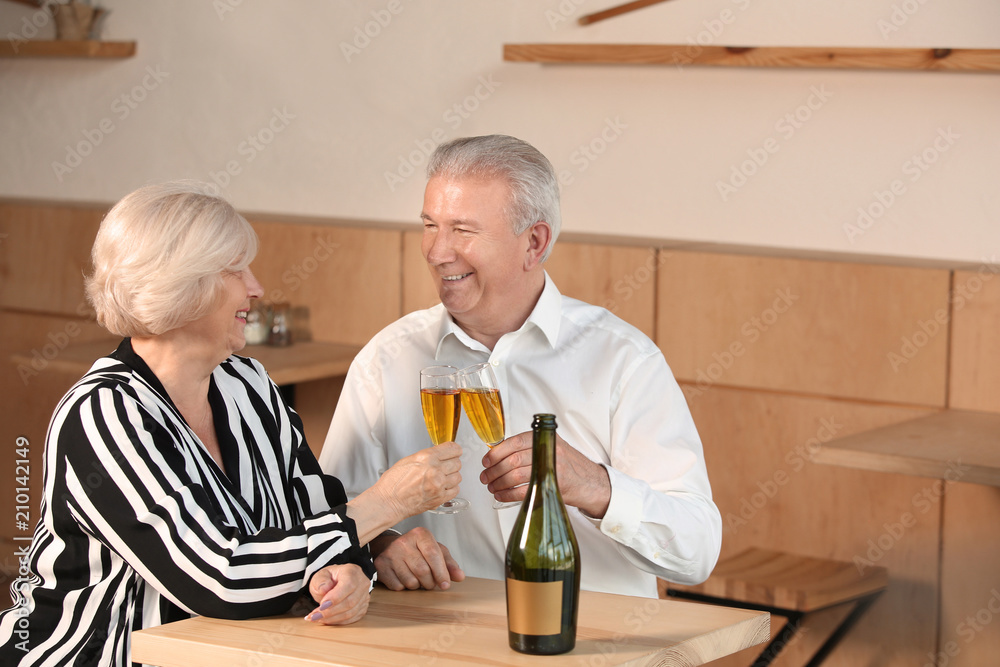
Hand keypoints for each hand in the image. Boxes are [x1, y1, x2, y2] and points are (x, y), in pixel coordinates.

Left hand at [304, 563, 370, 624]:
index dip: (335, 598)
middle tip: (315, 616)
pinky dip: (338, 622)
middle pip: (350, 602)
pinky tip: (327, 620)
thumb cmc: (330, 578)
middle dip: (330, 611)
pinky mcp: (363, 607)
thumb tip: (324, 590)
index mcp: (352, 571)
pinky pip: (352, 618)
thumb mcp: (321, 575)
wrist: (338, 582)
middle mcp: (362, 583)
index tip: (321, 606)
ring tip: (317, 618)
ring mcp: (365, 596)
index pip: (348, 585)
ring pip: (351, 612)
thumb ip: (321, 581)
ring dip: (332, 618)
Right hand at [372, 527, 464, 590]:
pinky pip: (398, 586)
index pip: (433, 554)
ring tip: (416, 578)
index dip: (441, 572)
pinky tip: (404, 578)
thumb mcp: (436, 551)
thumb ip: (449, 564)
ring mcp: (390, 554)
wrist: (390, 547)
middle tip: (430, 582)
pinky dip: (404, 588)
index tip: (445, 585)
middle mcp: (403, 541)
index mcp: (420, 534)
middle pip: (423, 571)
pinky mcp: (380, 566)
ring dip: (417, 586)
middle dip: (430, 582)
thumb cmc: (417, 550)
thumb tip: (460, 577)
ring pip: (410, 581)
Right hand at [375, 442, 462, 518]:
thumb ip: (428, 456)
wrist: (388, 502)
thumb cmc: (393, 483)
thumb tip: (440, 455)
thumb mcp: (409, 460)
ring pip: (458, 476)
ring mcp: (438, 485)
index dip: (455, 451)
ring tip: (442, 478)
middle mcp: (434, 470)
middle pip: (457, 463)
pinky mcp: (440, 498)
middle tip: (445, 466)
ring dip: (451, 477)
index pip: (453, 449)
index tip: (455, 452)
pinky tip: (442, 487)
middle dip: (451, 464)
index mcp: (426, 457)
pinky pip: (455, 490)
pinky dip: (451, 488)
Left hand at [481, 431, 610, 517]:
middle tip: (485, 476)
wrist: (591, 482)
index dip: (497, 452)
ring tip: (491, 487)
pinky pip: (523, 491)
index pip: (515, 442)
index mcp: (545, 438)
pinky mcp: (551, 487)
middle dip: (494, 470)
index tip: (486, 461)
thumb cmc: (567, 464)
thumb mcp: (551, 446)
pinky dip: (508, 494)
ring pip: (515, 475)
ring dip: (499, 483)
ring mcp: (551, 469)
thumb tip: (498, 453)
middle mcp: (548, 451)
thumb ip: (529, 447)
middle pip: (513, 460)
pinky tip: (501, 495)